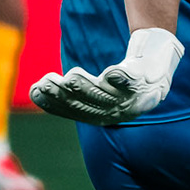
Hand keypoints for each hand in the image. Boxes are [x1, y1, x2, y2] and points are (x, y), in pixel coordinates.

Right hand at [29, 28, 184, 125]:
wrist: (155, 73)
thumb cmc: (117, 84)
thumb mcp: (92, 91)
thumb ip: (67, 92)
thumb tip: (34, 91)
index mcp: (100, 116)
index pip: (73, 110)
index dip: (54, 102)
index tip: (36, 89)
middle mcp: (116, 111)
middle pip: (87, 102)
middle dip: (66, 94)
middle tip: (47, 81)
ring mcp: (131, 97)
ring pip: (106, 93)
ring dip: (89, 86)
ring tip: (71, 76)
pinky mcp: (143, 80)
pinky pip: (133, 79)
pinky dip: (122, 77)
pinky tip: (111, 72)